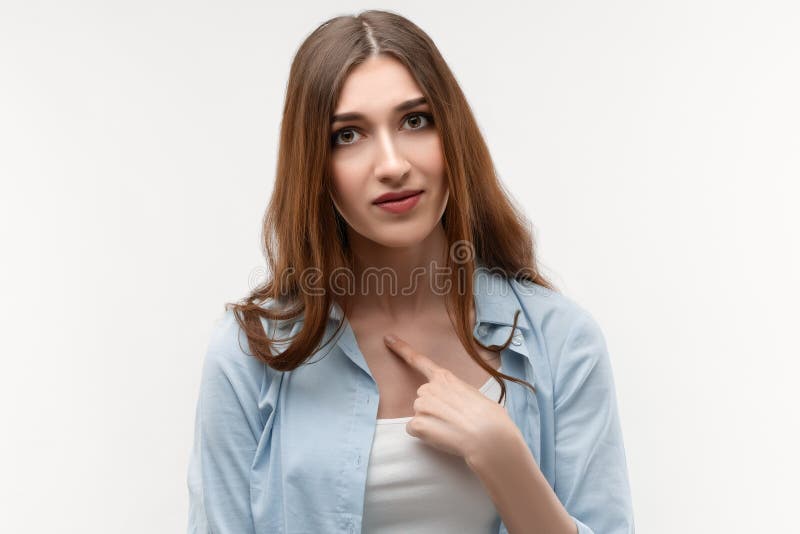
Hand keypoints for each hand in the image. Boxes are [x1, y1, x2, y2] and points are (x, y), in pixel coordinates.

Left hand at [382, 334, 522, 464]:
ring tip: (451, 429)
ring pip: (419, 415)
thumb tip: (453, 404)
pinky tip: (443, 436)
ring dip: (431, 423)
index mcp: (444, 378)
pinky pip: (415, 430)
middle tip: (454, 419)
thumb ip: (455, 393)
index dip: (401, 349)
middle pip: (422, 399)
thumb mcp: (473, 394)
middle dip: (433, 409)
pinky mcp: (417, 423)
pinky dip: (425, 435)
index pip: (419, 361)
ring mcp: (421, 405)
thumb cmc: (490, 417)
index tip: (388, 339)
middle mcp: (428, 388)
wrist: (489, 436)